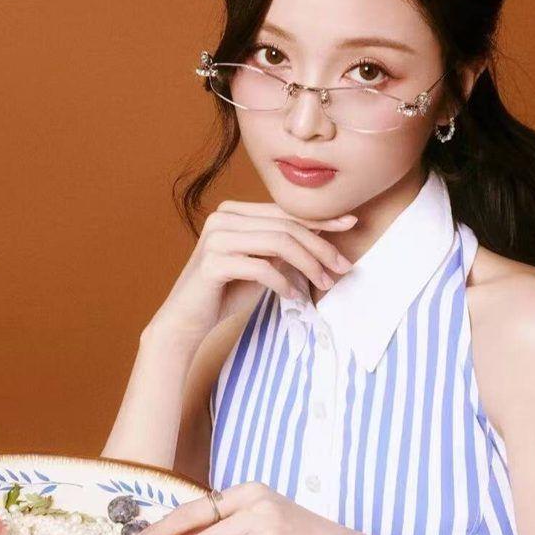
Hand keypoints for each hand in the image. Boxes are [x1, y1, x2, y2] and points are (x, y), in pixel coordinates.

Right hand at [149, 200, 357, 345]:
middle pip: (285, 226)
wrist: (184, 322)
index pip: (284, 212)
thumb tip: (321, 243)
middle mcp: (222, 218)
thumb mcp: (258, 266)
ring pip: (278, 243)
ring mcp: (216, 238)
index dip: (320, 219)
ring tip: (324, 284)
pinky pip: (261, 268)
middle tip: (342, 267)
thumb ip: (280, 250)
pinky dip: (283, 283)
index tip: (350, 226)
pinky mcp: (213, 262)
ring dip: (308, 265)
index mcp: (233, 212)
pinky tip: (294, 297)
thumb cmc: (223, 294)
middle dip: (320, 246)